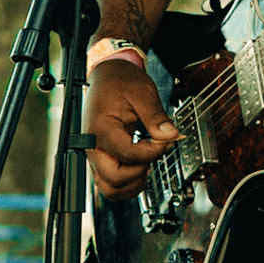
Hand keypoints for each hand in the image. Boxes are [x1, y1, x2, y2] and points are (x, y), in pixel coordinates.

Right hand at [82, 58, 181, 199]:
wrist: (108, 75)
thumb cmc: (121, 81)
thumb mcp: (143, 93)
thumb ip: (156, 117)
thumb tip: (171, 136)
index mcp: (101, 128)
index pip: (128, 155)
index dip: (152, 152)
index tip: (166, 140)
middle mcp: (92, 145)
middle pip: (113, 179)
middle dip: (140, 171)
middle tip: (155, 152)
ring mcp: (94, 154)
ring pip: (109, 187)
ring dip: (132, 183)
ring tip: (148, 162)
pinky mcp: (99, 157)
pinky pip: (108, 182)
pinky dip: (125, 183)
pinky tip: (141, 167)